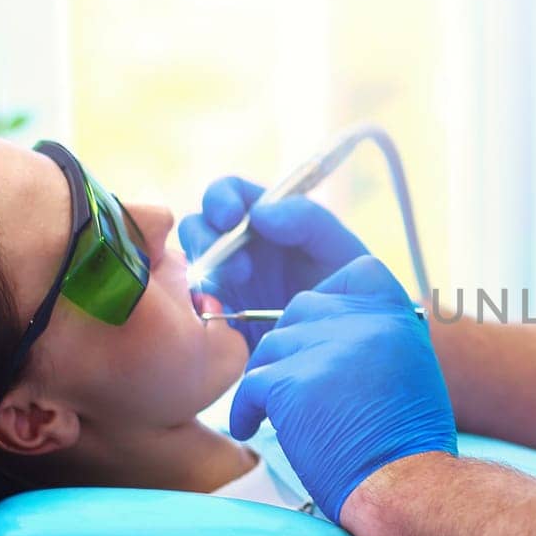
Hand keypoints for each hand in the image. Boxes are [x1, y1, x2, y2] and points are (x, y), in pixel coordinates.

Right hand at [179, 176, 368, 348]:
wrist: (342, 343)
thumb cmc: (346, 287)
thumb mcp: (338, 249)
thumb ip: (308, 220)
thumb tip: (260, 214)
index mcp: (263, 220)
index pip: (228, 192)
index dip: (222, 198)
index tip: (233, 217)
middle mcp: (236, 245)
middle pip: (197, 226)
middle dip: (207, 240)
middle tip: (240, 271)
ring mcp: (222, 280)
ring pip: (190, 264)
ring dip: (205, 274)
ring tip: (238, 295)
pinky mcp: (215, 315)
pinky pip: (189, 304)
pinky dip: (195, 305)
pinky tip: (222, 316)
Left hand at [231, 256, 456, 520]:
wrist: (405, 482)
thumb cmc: (410, 440)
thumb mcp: (412, 368)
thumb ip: (379, 339)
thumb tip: (343, 337)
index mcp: (396, 315)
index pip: (358, 271)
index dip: (337, 296)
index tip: (332, 328)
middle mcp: (361, 321)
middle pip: (304, 307)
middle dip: (297, 342)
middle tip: (299, 379)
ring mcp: (324, 347)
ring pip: (272, 346)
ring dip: (272, 377)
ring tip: (276, 410)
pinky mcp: (290, 382)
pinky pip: (250, 385)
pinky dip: (247, 408)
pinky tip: (252, 426)